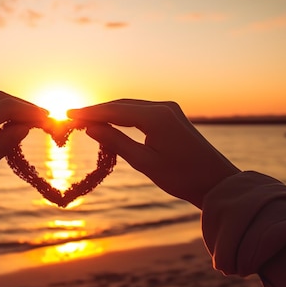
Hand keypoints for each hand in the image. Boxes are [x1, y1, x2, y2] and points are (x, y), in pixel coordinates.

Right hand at [68, 100, 239, 208]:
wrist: (217, 182)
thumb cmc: (182, 177)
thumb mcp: (144, 162)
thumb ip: (116, 141)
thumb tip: (91, 128)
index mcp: (156, 116)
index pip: (115, 109)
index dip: (89, 112)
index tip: (68, 113)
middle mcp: (163, 107)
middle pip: (121, 104)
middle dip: (97, 111)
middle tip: (73, 118)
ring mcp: (169, 110)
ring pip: (131, 106)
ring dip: (109, 113)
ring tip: (86, 121)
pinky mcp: (172, 117)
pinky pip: (141, 111)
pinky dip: (123, 116)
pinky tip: (111, 123)